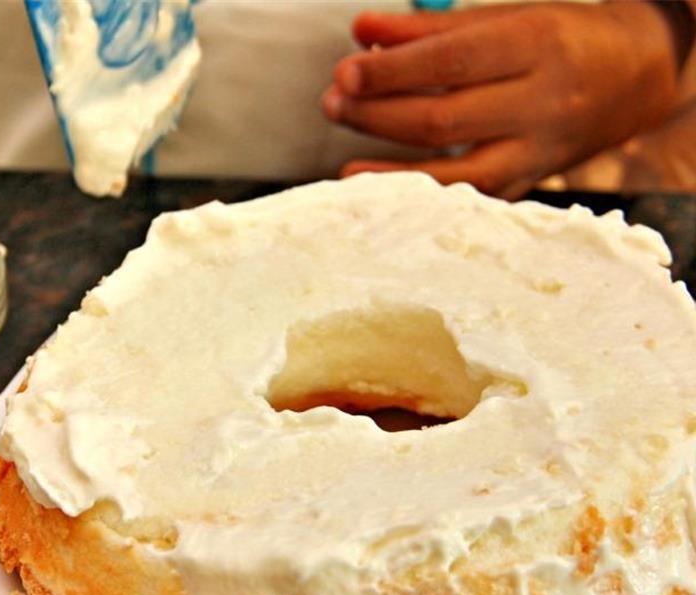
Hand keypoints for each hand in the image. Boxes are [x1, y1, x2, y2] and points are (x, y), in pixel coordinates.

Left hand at [322, 3, 681, 198]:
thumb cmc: (556, 41)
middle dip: (379, 114)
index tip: (344, 72)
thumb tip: (361, 33)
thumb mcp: (501, 21)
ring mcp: (537, 153)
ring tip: (346, 167)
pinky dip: (422, 199)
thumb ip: (427, 30)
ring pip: (456, 173)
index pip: (452, 61)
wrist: (633, 79)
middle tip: (332, 104)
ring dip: (392, 172)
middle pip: (445, 118)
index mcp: (537, 46)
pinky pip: (470, 201)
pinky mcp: (529, 186)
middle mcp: (541, 103)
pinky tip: (383, 195)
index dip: (393, 71)